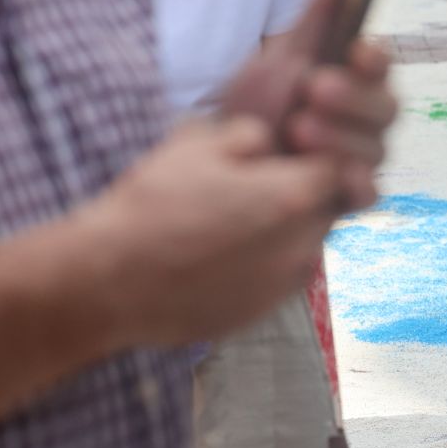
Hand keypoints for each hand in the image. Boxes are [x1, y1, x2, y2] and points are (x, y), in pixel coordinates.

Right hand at [75, 117, 344, 349]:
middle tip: (256, 184)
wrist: (107, 282)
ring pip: (305, 246)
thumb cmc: (150, 206)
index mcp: (294, 197)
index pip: (338, 166)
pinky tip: (222, 255)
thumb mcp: (196, 145)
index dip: (315, 154)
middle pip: (325, 209)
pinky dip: (263, 264)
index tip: (289, 150)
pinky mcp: (261, 313)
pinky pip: (279, 280)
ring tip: (232, 221)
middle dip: (301, 193)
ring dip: (284, 230)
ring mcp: (284, 285)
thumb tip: (270, 140)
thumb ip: (250, 134)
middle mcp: (302, 245)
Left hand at [220, 0, 399, 211]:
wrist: (223, 162)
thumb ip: (324, 8)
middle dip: (352, 98)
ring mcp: (362, 159)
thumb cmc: (259, 103)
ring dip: (339, 137)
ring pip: (375, 149)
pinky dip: (355, 184)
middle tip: (313, 89)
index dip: (375, 57)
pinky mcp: (348, 198)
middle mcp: (368, 119)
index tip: (356, 49)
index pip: (381, 63)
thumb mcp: (285, 51)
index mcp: (357, 78)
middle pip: (386, 107)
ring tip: (296, 130)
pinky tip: (332, 174)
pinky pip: (369, 193)